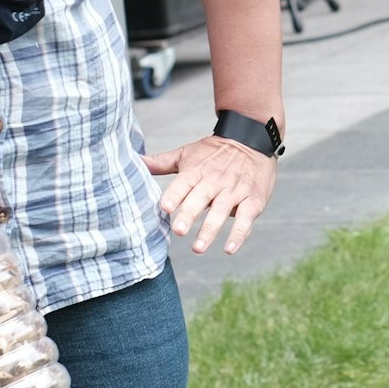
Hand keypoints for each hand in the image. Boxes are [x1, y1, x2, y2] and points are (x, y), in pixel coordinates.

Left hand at [145, 136, 276, 254]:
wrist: (252, 138)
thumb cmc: (214, 152)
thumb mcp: (187, 153)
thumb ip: (162, 162)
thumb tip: (135, 161)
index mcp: (197, 170)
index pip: (184, 183)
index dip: (174, 194)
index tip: (165, 207)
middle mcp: (215, 180)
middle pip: (201, 197)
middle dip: (190, 214)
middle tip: (178, 231)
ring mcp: (235, 190)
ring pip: (221, 210)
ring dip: (210, 229)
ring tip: (197, 247)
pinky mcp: (253, 200)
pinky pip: (246, 218)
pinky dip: (239, 233)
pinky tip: (229, 248)